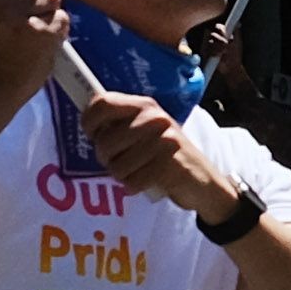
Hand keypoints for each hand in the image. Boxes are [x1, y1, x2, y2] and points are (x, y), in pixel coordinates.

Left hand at [78, 86, 226, 214]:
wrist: (203, 180)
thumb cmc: (164, 156)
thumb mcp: (144, 131)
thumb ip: (119, 124)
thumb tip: (88, 122)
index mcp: (144, 105)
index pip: (102, 103)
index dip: (89, 122)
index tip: (94, 135)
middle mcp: (154, 118)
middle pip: (105, 141)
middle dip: (106, 159)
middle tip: (121, 161)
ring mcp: (164, 141)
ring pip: (117, 166)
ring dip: (123, 175)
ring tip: (139, 171)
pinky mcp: (170, 164)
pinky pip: (132, 181)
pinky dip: (135, 186)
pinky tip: (147, 181)